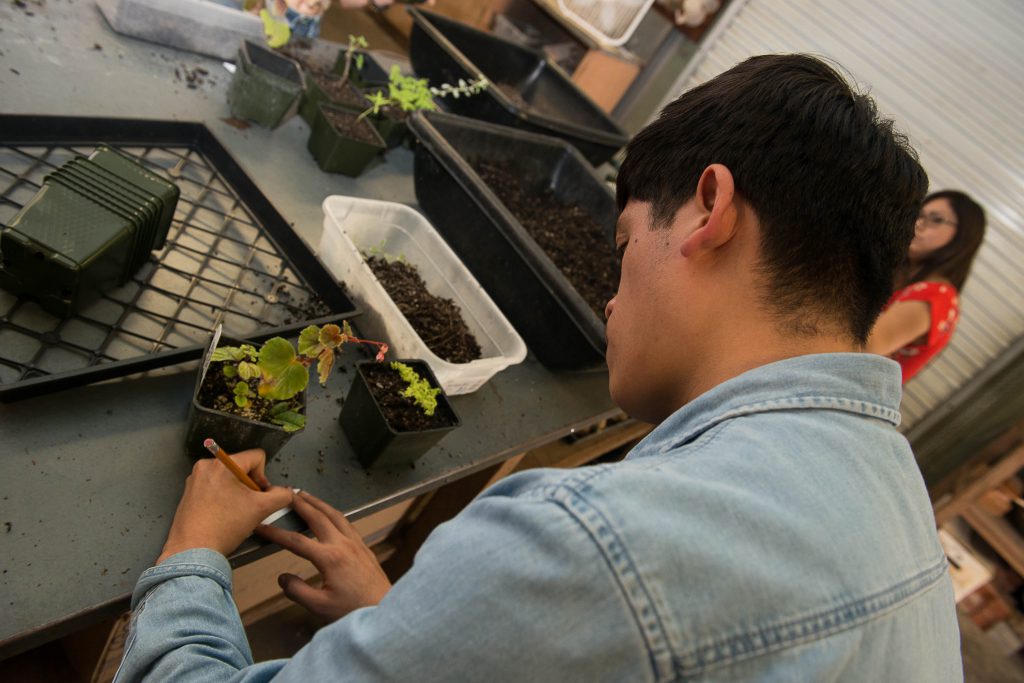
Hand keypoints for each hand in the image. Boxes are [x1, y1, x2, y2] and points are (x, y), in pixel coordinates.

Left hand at [157, 449, 293, 563]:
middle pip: (241, 467)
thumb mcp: (261, 509)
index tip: (257, 495)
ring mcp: (195, 479)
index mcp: (222, 464)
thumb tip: (285, 493)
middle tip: (246, 506)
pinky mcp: (189, 492)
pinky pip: (214, 487)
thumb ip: (281, 496)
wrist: (193, 551)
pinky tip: (221, 515)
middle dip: (248, 485)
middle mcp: (205, 466)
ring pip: (228, 478)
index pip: (256, 457)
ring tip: (232, 513)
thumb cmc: (224, 527)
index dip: (263, 477)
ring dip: (236, 492)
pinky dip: (222, 498)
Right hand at [256, 491, 391, 619]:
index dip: (276, 533)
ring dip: (319, 503)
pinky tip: (330, 514)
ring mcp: (356, 544)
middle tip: (287, 494)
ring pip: (335, 515)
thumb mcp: (320, 607)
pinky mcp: (364, 547)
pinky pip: (347, 523)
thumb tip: (282, 577)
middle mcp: (344, 545)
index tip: (261, 526)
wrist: (384, 610)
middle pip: (318, 517)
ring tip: (306, 496)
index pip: (296, 541)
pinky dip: (334, 513)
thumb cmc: (353, 611)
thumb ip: (297, 591)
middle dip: (301, 504)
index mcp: (330, 558)